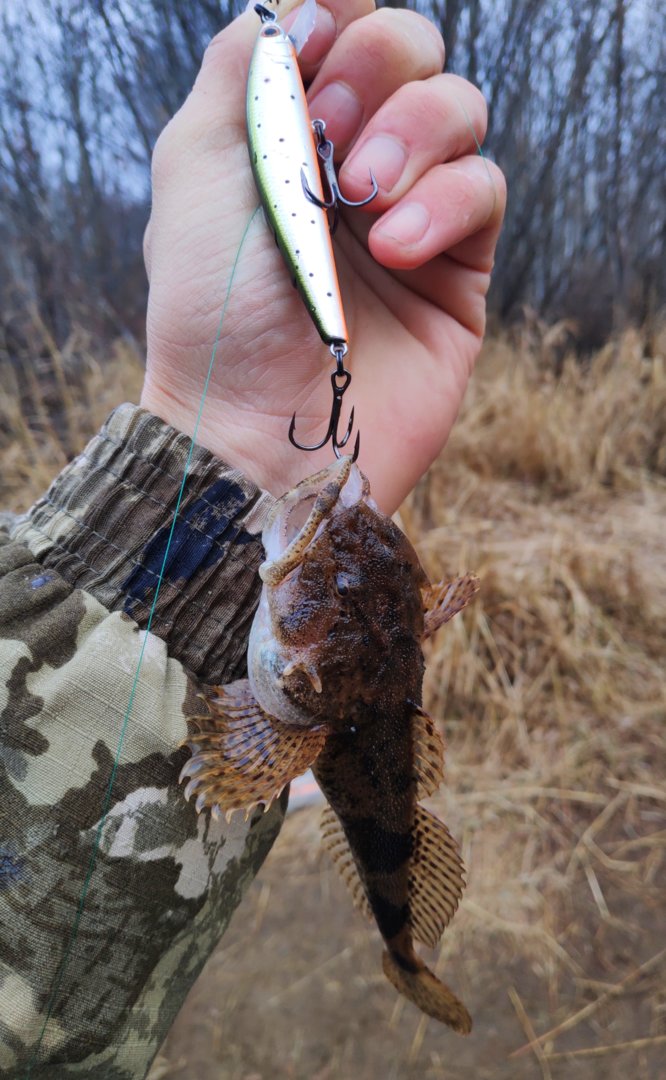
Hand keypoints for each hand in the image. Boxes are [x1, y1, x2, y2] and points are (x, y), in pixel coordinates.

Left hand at [141, 0, 504, 512]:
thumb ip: (244, 72)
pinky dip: (445, 204)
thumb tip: (301, 7)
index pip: (339, 29)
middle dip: (380, 66)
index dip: (341, 19)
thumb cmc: (213, 316)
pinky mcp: (456, 272)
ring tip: (362, 200)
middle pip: (410, 48)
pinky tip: (394, 250)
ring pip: (461, 107)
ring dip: (415, 133)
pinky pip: (485, 189)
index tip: (316, 56)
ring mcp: (406, 217)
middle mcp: (347, 168)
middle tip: (335, 129)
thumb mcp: (196, 171)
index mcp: (283, 135)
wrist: (258, 435)